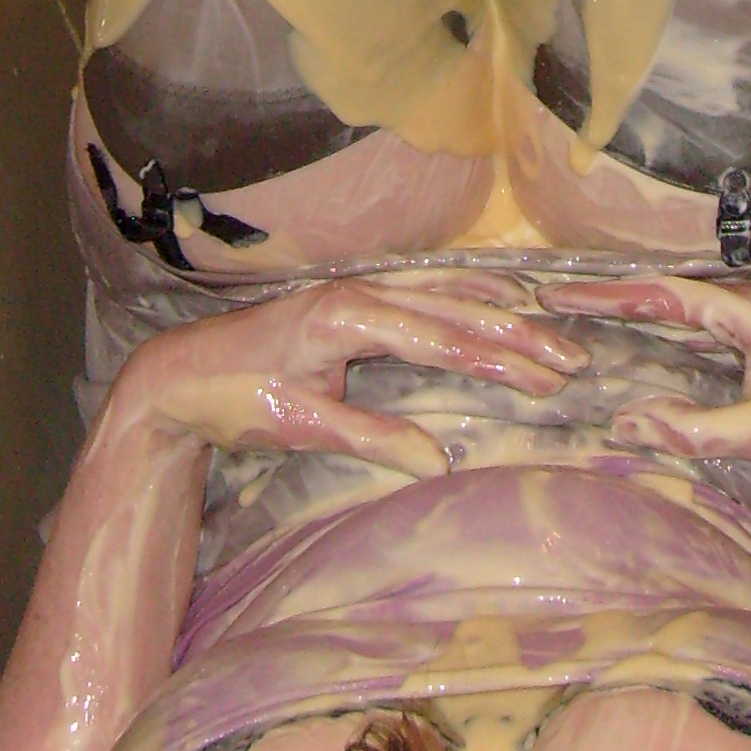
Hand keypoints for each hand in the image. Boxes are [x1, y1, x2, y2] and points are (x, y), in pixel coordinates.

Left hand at [112, 275, 589, 481]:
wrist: (178, 374)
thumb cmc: (235, 400)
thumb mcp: (303, 426)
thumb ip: (373, 438)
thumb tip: (440, 460)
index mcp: (350, 318)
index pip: (443, 339)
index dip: (500, 358)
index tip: (549, 376)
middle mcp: (360, 292)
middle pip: (454, 310)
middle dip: (517, 333)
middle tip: (573, 358)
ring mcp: (356, 290)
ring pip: (442, 294)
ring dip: (497, 307)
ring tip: (551, 321)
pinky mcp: (350, 300)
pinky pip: (421, 291)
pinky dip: (462, 294)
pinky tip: (489, 296)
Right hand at [537, 271, 750, 489]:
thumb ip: (694, 430)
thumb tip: (626, 421)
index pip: (666, 296)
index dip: (609, 296)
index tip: (560, 294)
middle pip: (679, 290)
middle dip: (621, 295)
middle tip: (566, 299)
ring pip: (704, 301)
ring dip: (654, 305)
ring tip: (603, 310)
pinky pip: (726, 315)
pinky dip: (687, 321)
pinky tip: (672, 335)